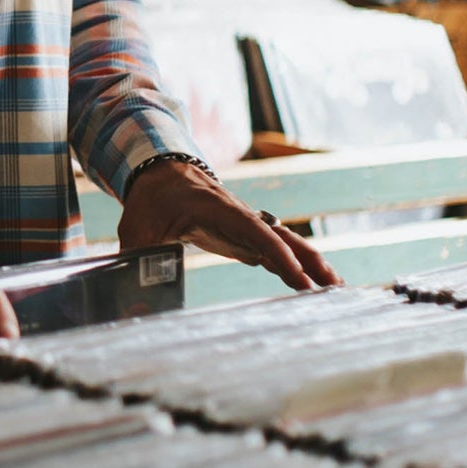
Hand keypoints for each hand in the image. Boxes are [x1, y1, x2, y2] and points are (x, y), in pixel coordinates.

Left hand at [118, 159, 340, 290]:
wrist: (158, 172)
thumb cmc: (149, 199)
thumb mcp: (136, 227)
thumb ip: (136, 259)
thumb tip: (130, 295)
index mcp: (216, 209)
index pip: (253, 229)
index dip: (276, 252)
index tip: (298, 276)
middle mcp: (239, 216)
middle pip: (281, 235)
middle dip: (308, 259)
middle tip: (335, 287)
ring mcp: (244, 225)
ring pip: (284, 242)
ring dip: (309, 262)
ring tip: (336, 289)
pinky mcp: (243, 236)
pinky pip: (274, 249)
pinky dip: (293, 265)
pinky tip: (309, 285)